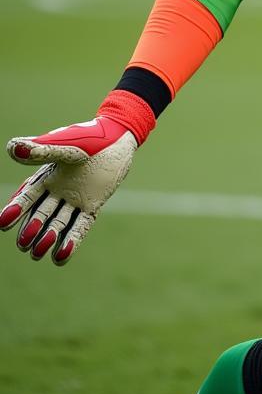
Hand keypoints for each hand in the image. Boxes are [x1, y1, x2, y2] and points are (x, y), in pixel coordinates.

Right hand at [1, 118, 136, 263]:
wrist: (118, 138)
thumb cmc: (89, 136)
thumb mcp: (65, 143)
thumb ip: (42, 150)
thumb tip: (11, 147)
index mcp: (46, 176)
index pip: (28, 196)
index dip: (16, 209)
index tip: (3, 223)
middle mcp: (57, 191)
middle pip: (40, 216)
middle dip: (30, 230)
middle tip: (23, 244)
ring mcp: (74, 200)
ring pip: (58, 224)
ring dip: (48, 239)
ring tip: (38, 254)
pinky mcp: (91, 205)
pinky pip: (80, 226)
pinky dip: (71, 241)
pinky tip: (61, 257)